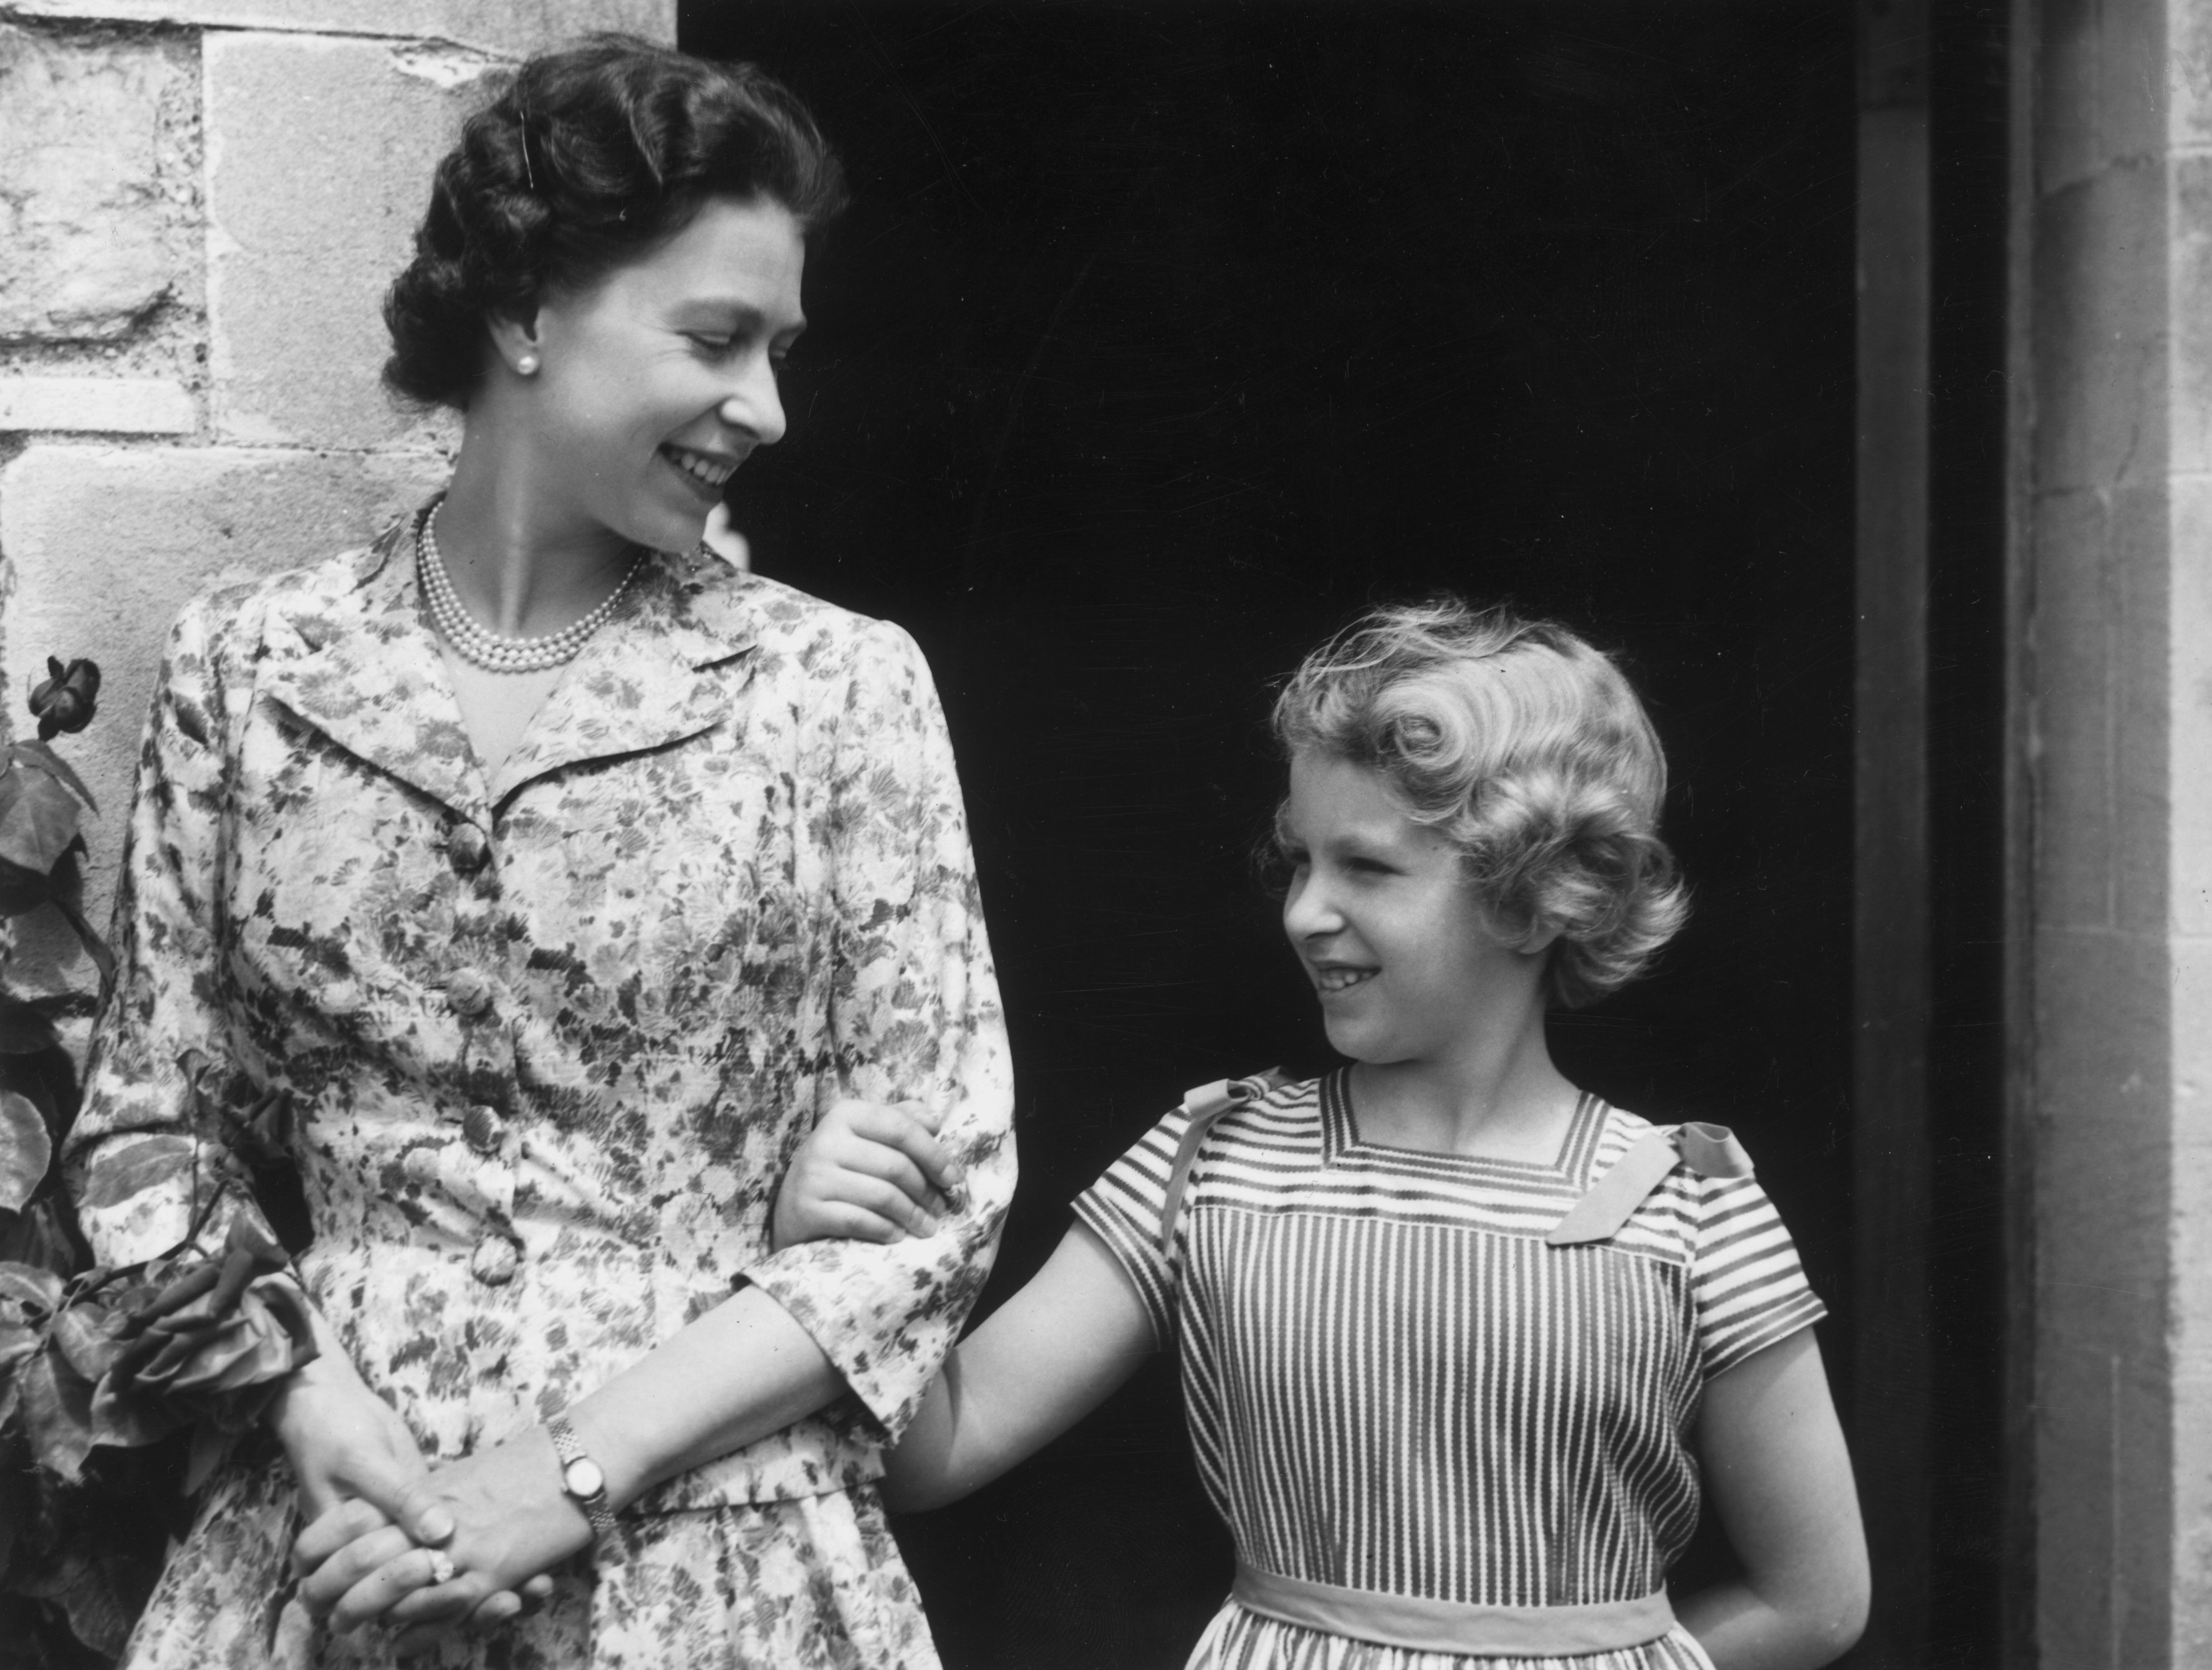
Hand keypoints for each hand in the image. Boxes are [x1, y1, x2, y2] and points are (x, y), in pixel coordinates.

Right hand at [276, 1354, 551, 1638]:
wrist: (335, 1408)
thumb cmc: (337, 1436)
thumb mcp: (366, 1464)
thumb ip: (401, 1499)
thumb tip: (441, 1533)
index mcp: (338, 1565)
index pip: (384, 1607)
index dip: (426, 1607)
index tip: (466, 1592)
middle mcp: (371, 1566)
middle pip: (420, 1606)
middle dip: (468, 1605)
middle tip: (510, 1598)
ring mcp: (402, 1545)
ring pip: (441, 1586)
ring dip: (485, 1594)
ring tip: (534, 1589)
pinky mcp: (428, 1524)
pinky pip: (456, 1552)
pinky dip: (494, 1566)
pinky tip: (537, 1575)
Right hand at [771, 1097, 965, 1248]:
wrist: (790, 1207)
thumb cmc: (841, 1168)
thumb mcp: (865, 1137)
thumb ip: (899, 1121)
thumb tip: (934, 1120)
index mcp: (845, 1114)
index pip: (902, 1129)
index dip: (935, 1155)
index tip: (954, 1179)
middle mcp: (825, 1140)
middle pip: (896, 1166)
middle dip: (927, 1192)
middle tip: (942, 1209)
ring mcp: (813, 1175)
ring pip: (882, 1196)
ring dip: (913, 1215)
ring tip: (927, 1226)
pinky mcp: (805, 1210)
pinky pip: (859, 1221)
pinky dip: (886, 1230)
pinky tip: (898, 1235)